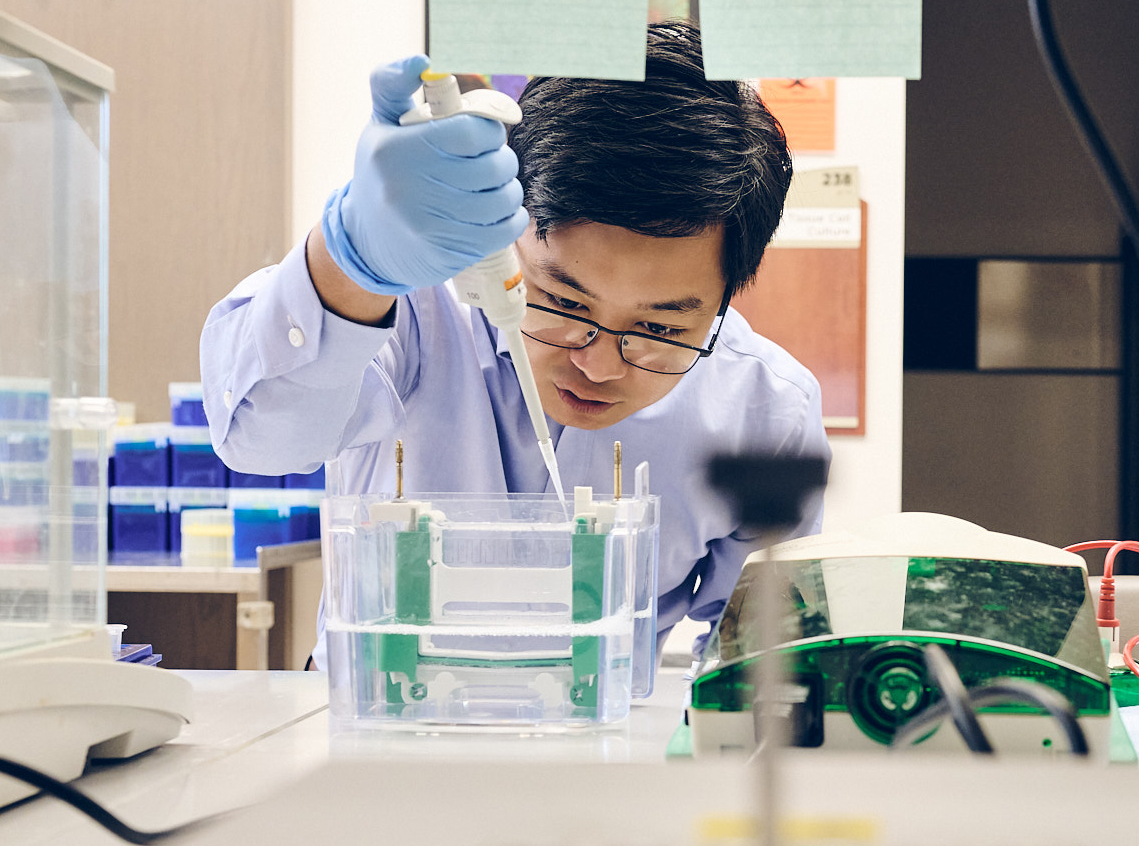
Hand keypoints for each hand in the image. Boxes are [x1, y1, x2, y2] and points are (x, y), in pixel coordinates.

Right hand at [321, 54, 528, 294]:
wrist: (368, 241)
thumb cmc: (383, 174)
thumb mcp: (380, 125)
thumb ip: (393, 83)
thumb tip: (422, 61)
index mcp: (395, 151)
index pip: (471, 131)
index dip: (489, 129)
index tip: (484, 134)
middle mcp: (409, 190)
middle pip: (493, 165)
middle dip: (501, 159)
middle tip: (491, 160)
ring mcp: (430, 226)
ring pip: (504, 199)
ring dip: (509, 190)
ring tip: (495, 186)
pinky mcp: (449, 254)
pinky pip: (504, 230)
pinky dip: (511, 217)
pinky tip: (499, 211)